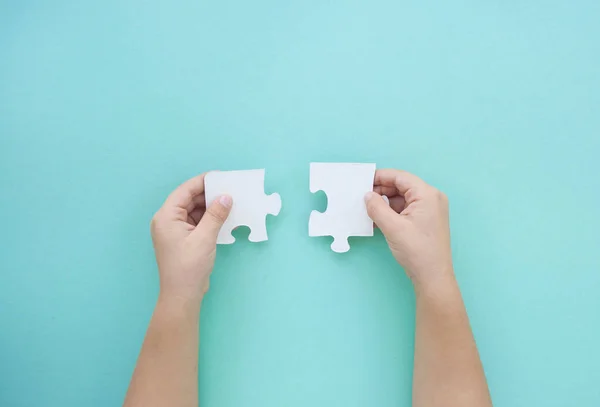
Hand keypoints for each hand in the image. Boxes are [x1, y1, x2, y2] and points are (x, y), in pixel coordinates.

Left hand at [150, 173, 231, 305]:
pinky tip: (224, 217)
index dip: (203, 182)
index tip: (221, 176)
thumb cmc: (189, 266)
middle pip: (189, 199)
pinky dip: (209, 219)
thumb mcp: (205, 238)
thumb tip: (226, 196)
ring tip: (230, 202)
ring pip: (194, 210)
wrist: (182, 296)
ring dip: (211, 207)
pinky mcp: (183, 239)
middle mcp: (168, 220)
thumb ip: (216, 215)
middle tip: (230, 189)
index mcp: (166, 216)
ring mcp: (174, 230)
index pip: (185, 190)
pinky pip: (196, 222)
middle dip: (209, 194)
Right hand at [365, 169, 452, 289]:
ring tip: (368, 208)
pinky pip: (406, 209)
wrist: (433, 276)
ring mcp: (430, 210)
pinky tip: (378, 217)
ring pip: (402, 198)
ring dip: (385, 202)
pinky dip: (392, 211)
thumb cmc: (417, 251)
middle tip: (363, 197)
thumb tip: (367, 195)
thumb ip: (377, 208)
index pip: (401, 177)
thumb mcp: (392, 227)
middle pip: (402, 186)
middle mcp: (431, 198)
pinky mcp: (426, 220)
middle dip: (382, 190)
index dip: (381, 177)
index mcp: (427, 195)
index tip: (363, 181)